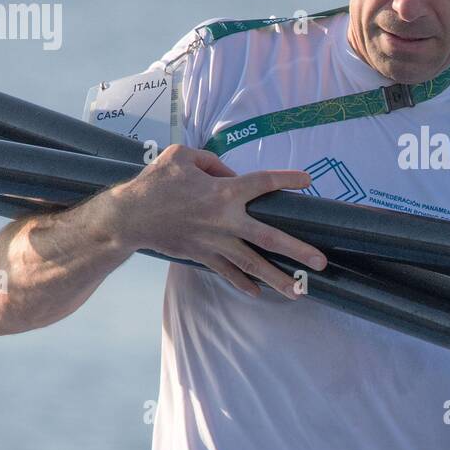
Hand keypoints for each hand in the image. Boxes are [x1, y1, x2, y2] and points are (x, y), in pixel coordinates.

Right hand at [109, 144, 326, 298]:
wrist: (128, 217)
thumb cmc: (155, 182)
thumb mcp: (183, 157)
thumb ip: (214, 161)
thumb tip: (233, 174)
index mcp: (223, 192)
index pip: (263, 183)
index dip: (286, 180)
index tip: (307, 181)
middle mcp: (225, 220)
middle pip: (269, 238)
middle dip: (298, 250)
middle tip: (321, 262)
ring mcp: (215, 242)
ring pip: (252, 264)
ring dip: (277, 278)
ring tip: (300, 291)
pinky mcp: (203, 255)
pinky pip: (228, 272)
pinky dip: (244, 283)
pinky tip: (259, 292)